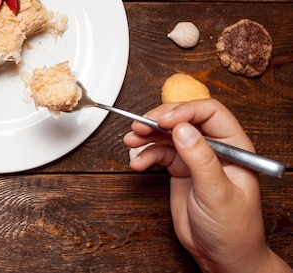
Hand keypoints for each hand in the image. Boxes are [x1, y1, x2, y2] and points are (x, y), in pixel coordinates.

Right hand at [124, 99, 290, 272]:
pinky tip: (138, 164)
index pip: (210, 113)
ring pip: (168, 135)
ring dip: (147, 135)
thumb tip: (183, 129)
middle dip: (160, 120)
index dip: (184, 111)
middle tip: (140, 126)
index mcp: (234, 147)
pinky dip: (145, 156)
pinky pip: (159, 153)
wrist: (221, 255)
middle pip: (184, 119)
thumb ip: (201, 159)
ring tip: (131, 140)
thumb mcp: (217, 193)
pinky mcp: (180, 170)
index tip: (163, 121)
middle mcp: (214, 148)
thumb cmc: (233, 229)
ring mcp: (195, 158)